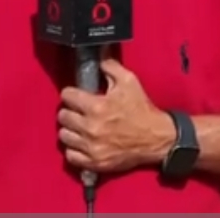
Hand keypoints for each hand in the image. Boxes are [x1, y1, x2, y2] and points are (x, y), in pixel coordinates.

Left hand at [58, 58, 174, 173]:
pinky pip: (70, 156)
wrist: (156, 138)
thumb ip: (110, 67)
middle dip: (70, 111)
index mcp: (96, 106)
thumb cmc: (142, 110)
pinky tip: (82, 143)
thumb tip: (98, 57)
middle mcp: (90, 127)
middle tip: (79, 111)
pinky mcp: (94, 162)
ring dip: (70, 130)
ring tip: (79, 127)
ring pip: (64, 136)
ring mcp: (91, 147)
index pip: (67, 96)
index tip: (77, 96)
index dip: (71, 93)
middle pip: (62, 116)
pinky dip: (74, 149)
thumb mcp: (129, 81)